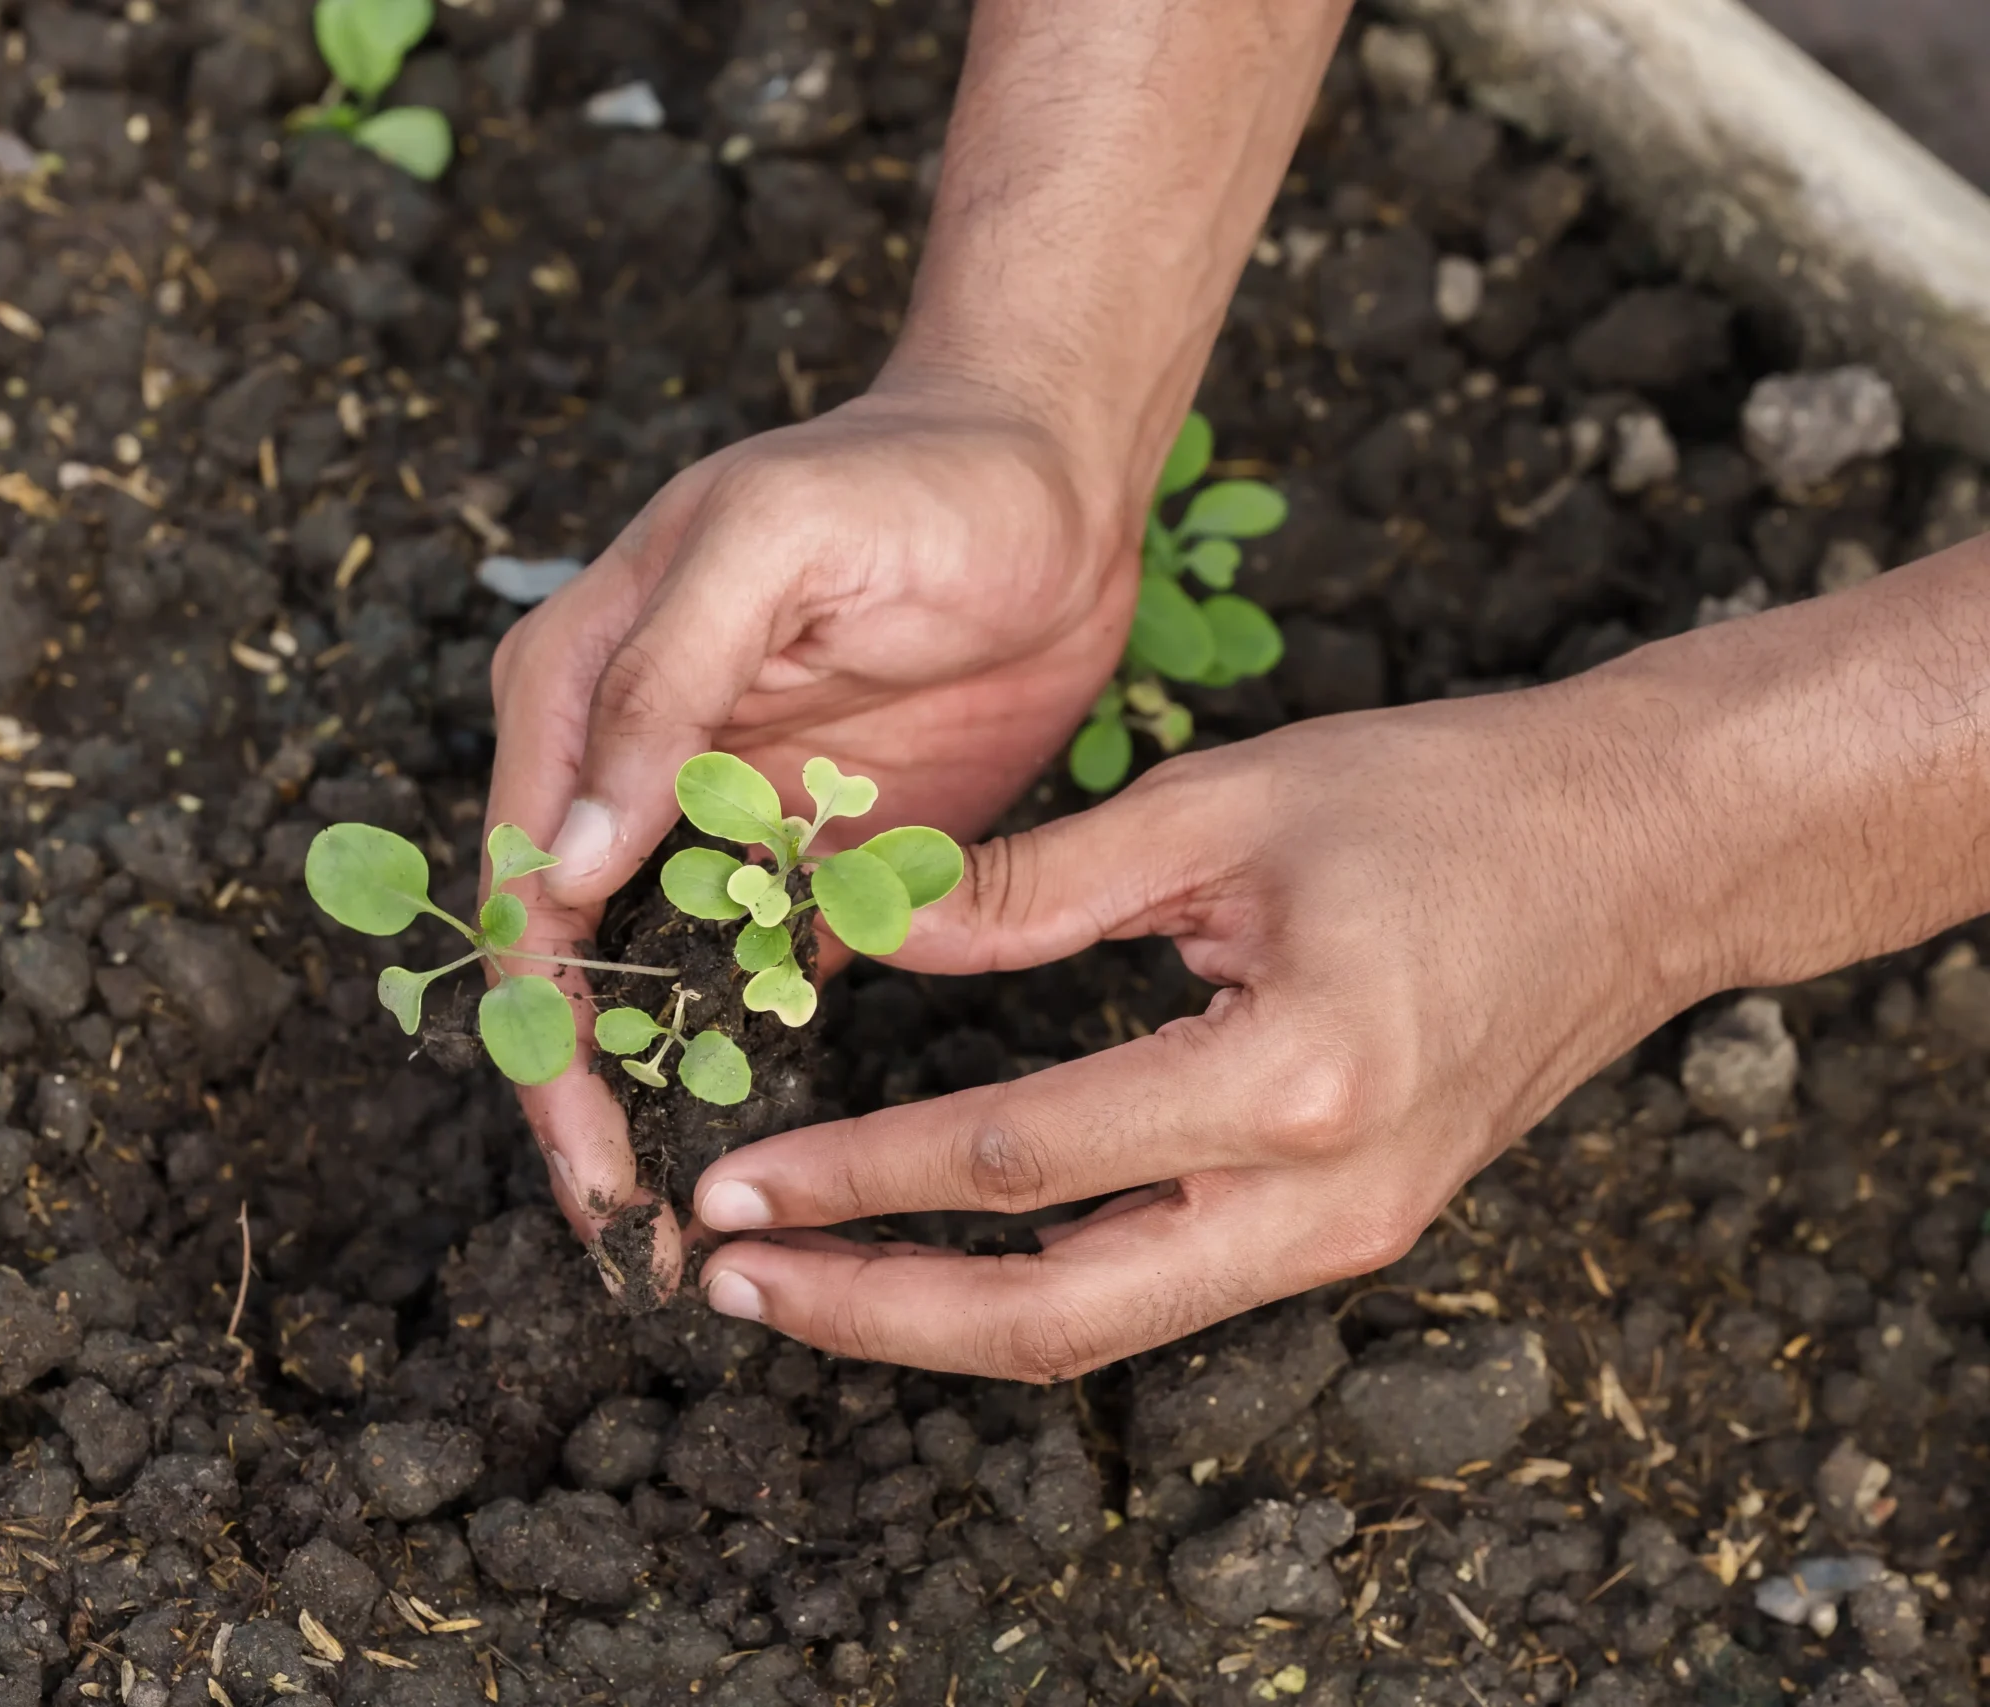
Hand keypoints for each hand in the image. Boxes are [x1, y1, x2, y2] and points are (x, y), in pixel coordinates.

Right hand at [483, 373, 1155, 1293]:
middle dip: (584, 1102)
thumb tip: (568, 854)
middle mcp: (626, 767)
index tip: (587, 1161)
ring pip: (655, 988)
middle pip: (568, 963)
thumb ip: (663, 683)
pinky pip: (761, 973)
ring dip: (659, 1102)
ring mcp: (719, 817)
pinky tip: (764, 1147)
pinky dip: (750, 1057)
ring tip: (685, 1232)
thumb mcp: (773, 542)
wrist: (1055, 474)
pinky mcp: (812, 852)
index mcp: (578, 691)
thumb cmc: (908, 476)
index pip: (527, 892)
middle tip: (630, 1244)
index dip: (542, 1037)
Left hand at [686, 673, 1730, 1378]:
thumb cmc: (1449, 800)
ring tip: (803, 1283)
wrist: (1647, 853)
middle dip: (871, 1314)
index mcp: (1289, 1078)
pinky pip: (1163, 1286)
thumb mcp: (1220, 807)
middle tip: (729, 1279)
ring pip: (1104, 1326)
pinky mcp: (1349, 1230)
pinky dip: (1036, 1283)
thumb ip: (1031, 884)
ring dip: (940, 1320)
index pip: (1011, 1160)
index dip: (853, 1177)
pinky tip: (937, 1258)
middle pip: (1050, 1318)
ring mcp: (1345, 1234)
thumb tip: (864, 922)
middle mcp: (1321, 1196)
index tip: (733, 1182)